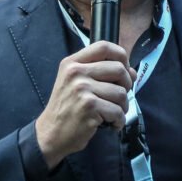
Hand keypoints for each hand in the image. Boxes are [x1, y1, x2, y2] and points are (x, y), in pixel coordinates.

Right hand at [35, 41, 134, 169]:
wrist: (50, 134)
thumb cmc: (67, 109)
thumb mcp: (75, 83)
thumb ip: (101, 72)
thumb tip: (132, 71)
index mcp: (72, 63)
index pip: (103, 46)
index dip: (121, 55)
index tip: (124, 67)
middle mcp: (76, 73)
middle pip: (118, 68)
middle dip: (127, 84)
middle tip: (120, 97)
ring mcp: (82, 89)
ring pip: (121, 92)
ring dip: (123, 106)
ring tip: (112, 113)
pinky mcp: (89, 107)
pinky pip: (117, 111)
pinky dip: (119, 120)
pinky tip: (111, 123)